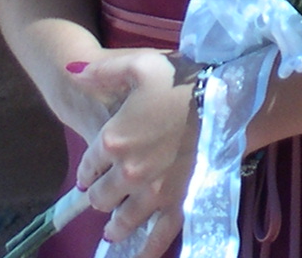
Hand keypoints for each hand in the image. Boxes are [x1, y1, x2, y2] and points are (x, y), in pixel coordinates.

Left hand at [72, 51, 195, 253]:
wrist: (231, 101)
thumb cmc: (185, 80)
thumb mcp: (141, 64)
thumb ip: (102, 71)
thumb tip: (71, 74)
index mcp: (113, 140)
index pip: (87, 167)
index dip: (89, 169)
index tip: (94, 170)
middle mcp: (127, 173)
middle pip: (100, 197)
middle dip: (100, 195)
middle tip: (106, 193)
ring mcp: (153, 194)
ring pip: (122, 221)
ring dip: (115, 224)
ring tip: (114, 227)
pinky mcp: (178, 205)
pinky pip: (157, 238)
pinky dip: (144, 251)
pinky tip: (136, 255)